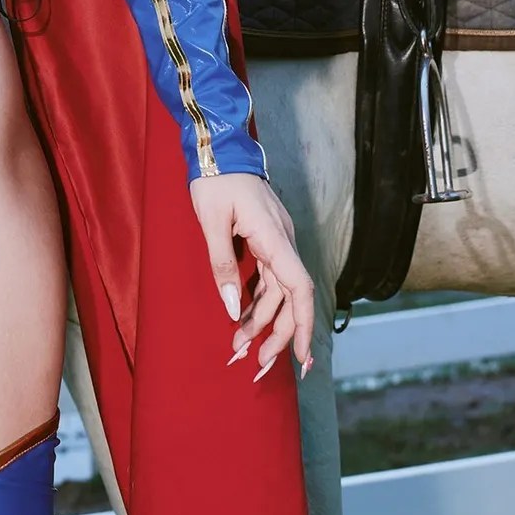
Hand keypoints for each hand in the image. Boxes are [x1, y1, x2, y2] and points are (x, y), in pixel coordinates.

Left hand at [192, 171, 316, 381]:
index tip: (302, 357)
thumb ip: (222, 266)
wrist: (218, 149)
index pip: (299, 288)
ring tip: (240, 349)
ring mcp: (276, 242)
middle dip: (279, 336)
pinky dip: (258, 303)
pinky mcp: (267, 241)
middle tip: (257, 366)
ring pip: (278, 292)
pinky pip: (270, 280)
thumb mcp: (210, 222)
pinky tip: (244, 321)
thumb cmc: (213, 181)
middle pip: (290, 299)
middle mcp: (282, 242)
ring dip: (263, 323)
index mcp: (274, 238)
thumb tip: (233, 309)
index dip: (304, 325)